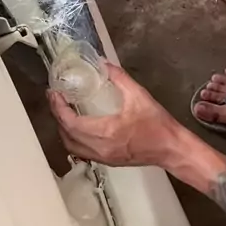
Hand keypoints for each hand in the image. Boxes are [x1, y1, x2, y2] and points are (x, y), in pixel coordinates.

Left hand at [48, 63, 181, 167]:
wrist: (171, 149)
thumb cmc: (158, 125)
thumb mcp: (139, 95)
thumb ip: (119, 78)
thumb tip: (103, 64)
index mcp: (105, 132)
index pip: (70, 122)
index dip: (58, 108)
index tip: (54, 93)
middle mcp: (100, 148)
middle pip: (66, 135)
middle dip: (57, 116)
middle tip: (55, 98)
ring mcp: (103, 157)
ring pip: (72, 146)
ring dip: (63, 129)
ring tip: (63, 111)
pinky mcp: (108, 161)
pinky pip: (82, 151)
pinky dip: (73, 139)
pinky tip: (76, 127)